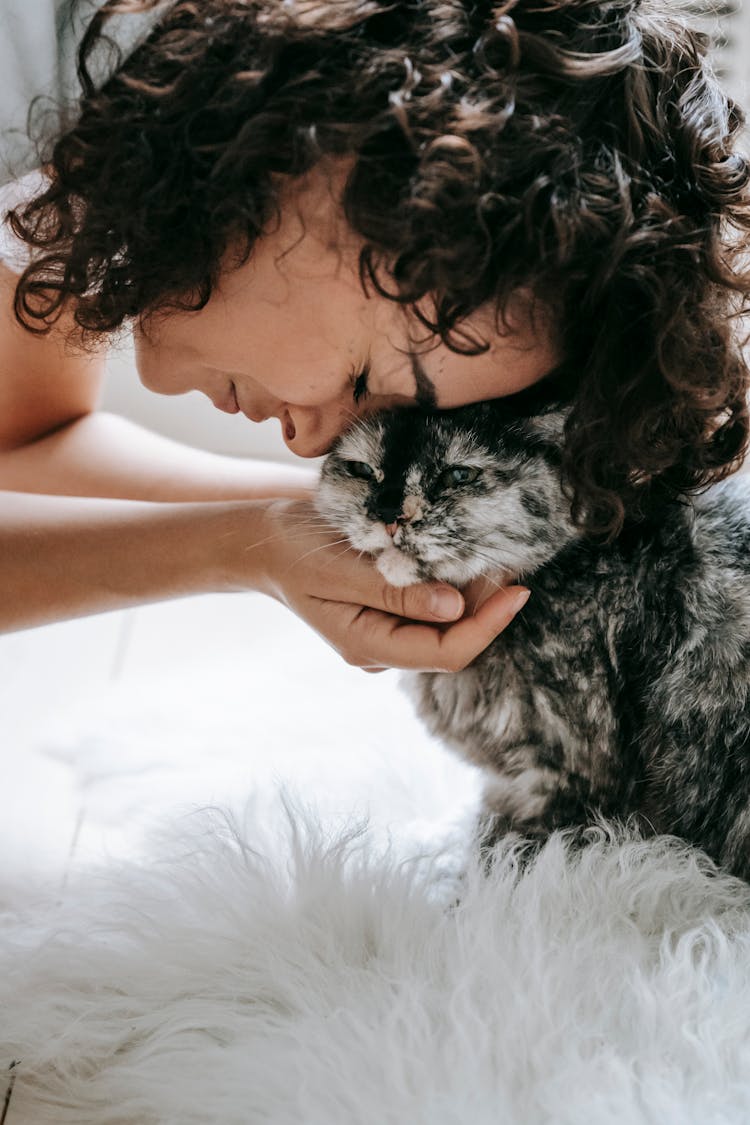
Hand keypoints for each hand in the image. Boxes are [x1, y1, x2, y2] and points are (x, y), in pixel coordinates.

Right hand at [255, 499, 529, 671]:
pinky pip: (433, 606)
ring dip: (474, 593)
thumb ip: (394, 590)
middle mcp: (382, 649)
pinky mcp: (390, 611)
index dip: (488, 626)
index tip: (518, 590)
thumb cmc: (296, 550)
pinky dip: (455, 583)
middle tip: (511, 561)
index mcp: (368, 646)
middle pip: (452, 640)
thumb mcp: (340, 567)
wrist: (267, 541)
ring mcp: (386, 632)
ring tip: (494, 555)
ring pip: (446, 623)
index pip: (445, 653)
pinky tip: (464, 557)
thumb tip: (454, 608)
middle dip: (487, 606)